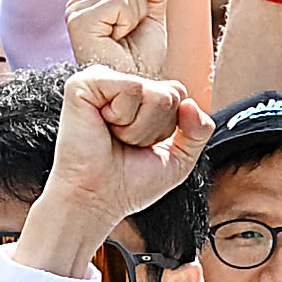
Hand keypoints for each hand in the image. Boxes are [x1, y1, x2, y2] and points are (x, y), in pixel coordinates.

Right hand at [31, 66, 200, 247]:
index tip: (143, 146)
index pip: (178, 93)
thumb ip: (199, 132)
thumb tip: (192, 105)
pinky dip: (122, 116)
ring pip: (154, 92)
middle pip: (171, 93)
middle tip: (125, 143)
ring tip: (114, 137)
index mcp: (138, 99)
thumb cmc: (128, 183)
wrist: (96, 200)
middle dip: (156, 129)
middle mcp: (120, 86)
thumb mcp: (178, 159)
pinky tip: (103, 126)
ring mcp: (101, 81)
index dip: (169, 127)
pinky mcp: (83, 84)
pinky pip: (130, 88)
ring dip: (138, 128)